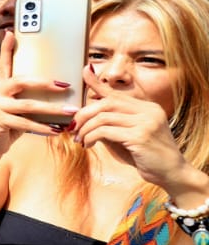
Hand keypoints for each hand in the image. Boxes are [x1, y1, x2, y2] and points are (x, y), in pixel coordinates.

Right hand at [0, 36, 76, 156]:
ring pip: (27, 104)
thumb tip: (58, 93)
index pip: (4, 65)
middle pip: (21, 81)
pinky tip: (56, 130)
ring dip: (52, 109)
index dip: (7, 49)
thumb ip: (30, 99)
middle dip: (45, 82)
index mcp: (0, 87)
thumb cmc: (8, 126)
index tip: (11, 33)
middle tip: (65, 85)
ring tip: (70, 111)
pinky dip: (43, 127)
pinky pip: (24, 123)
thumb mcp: (18, 109)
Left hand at [72, 66, 187, 187]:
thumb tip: (85, 117)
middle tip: (73, 127)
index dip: (98, 82)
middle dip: (84, 114)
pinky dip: (91, 137)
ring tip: (80, 140)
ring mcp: (146, 122)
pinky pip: (105, 131)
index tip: (84, 71)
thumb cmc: (146, 157)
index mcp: (148, 108)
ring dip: (86, 129)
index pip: (117, 93)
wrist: (172, 173)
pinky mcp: (140, 136)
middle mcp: (148, 111)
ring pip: (103, 117)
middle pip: (107, 103)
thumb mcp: (127, 136)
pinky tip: (88, 145)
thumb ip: (112, 125)